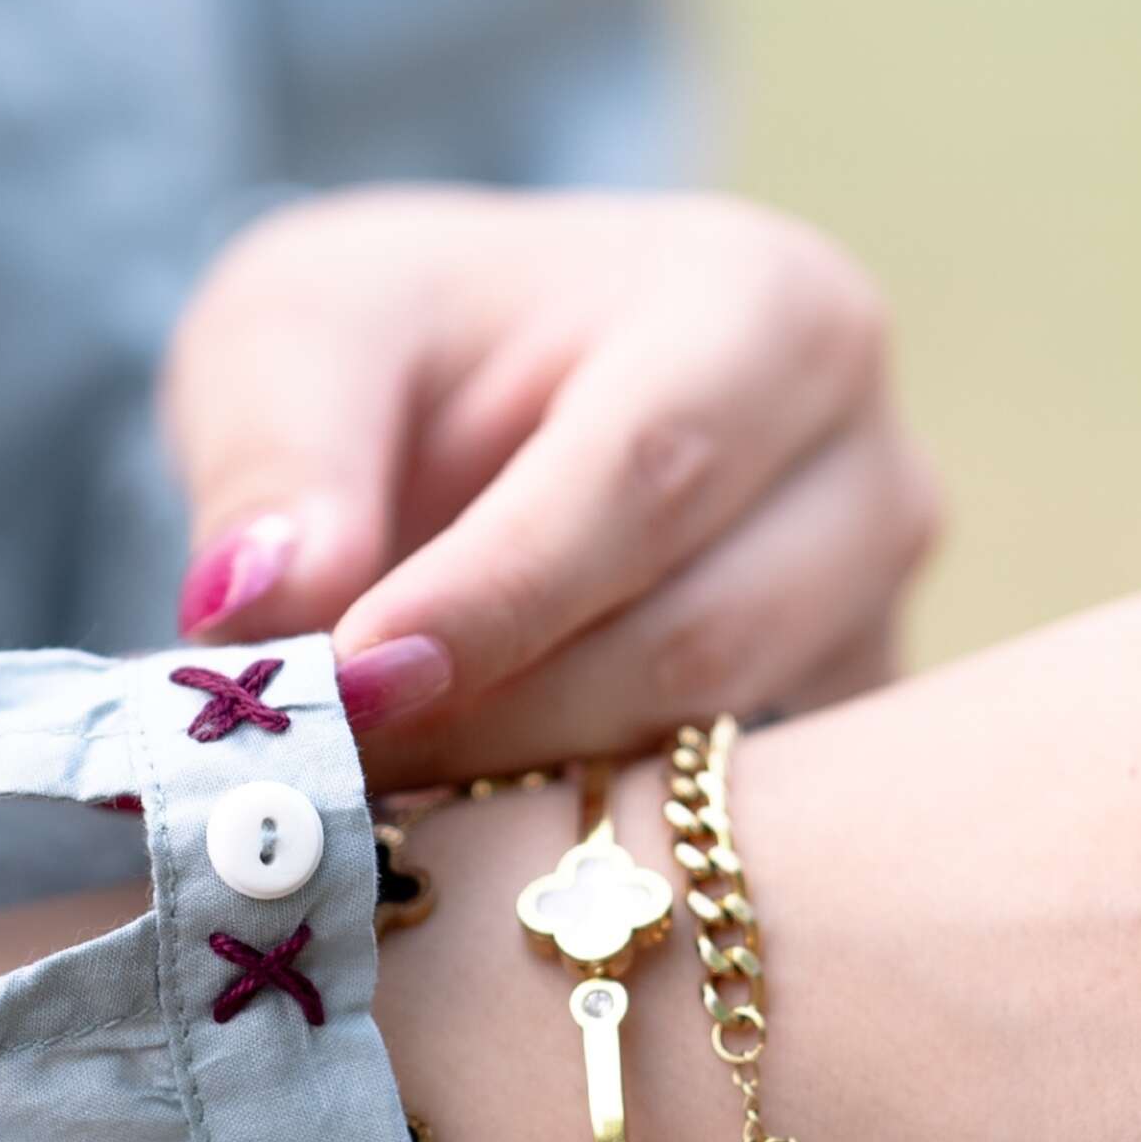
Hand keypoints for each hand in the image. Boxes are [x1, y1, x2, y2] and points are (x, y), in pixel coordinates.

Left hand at [157, 188, 940, 782]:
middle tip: (323, 759)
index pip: (649, 473)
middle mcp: (868, 460)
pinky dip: (579, 834)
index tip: (354, 683)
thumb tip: (261, 601)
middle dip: (495, 717)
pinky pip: (726, 824)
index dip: (499, 596)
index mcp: (767, 307)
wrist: (478, 389)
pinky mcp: (848, 729)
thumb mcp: (296, 334)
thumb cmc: (402, 340)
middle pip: (697, 634)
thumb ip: (276, 455)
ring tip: (370, 781)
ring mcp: (878, 611)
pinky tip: (463, 822)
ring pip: (715, 752)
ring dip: (525, 787)